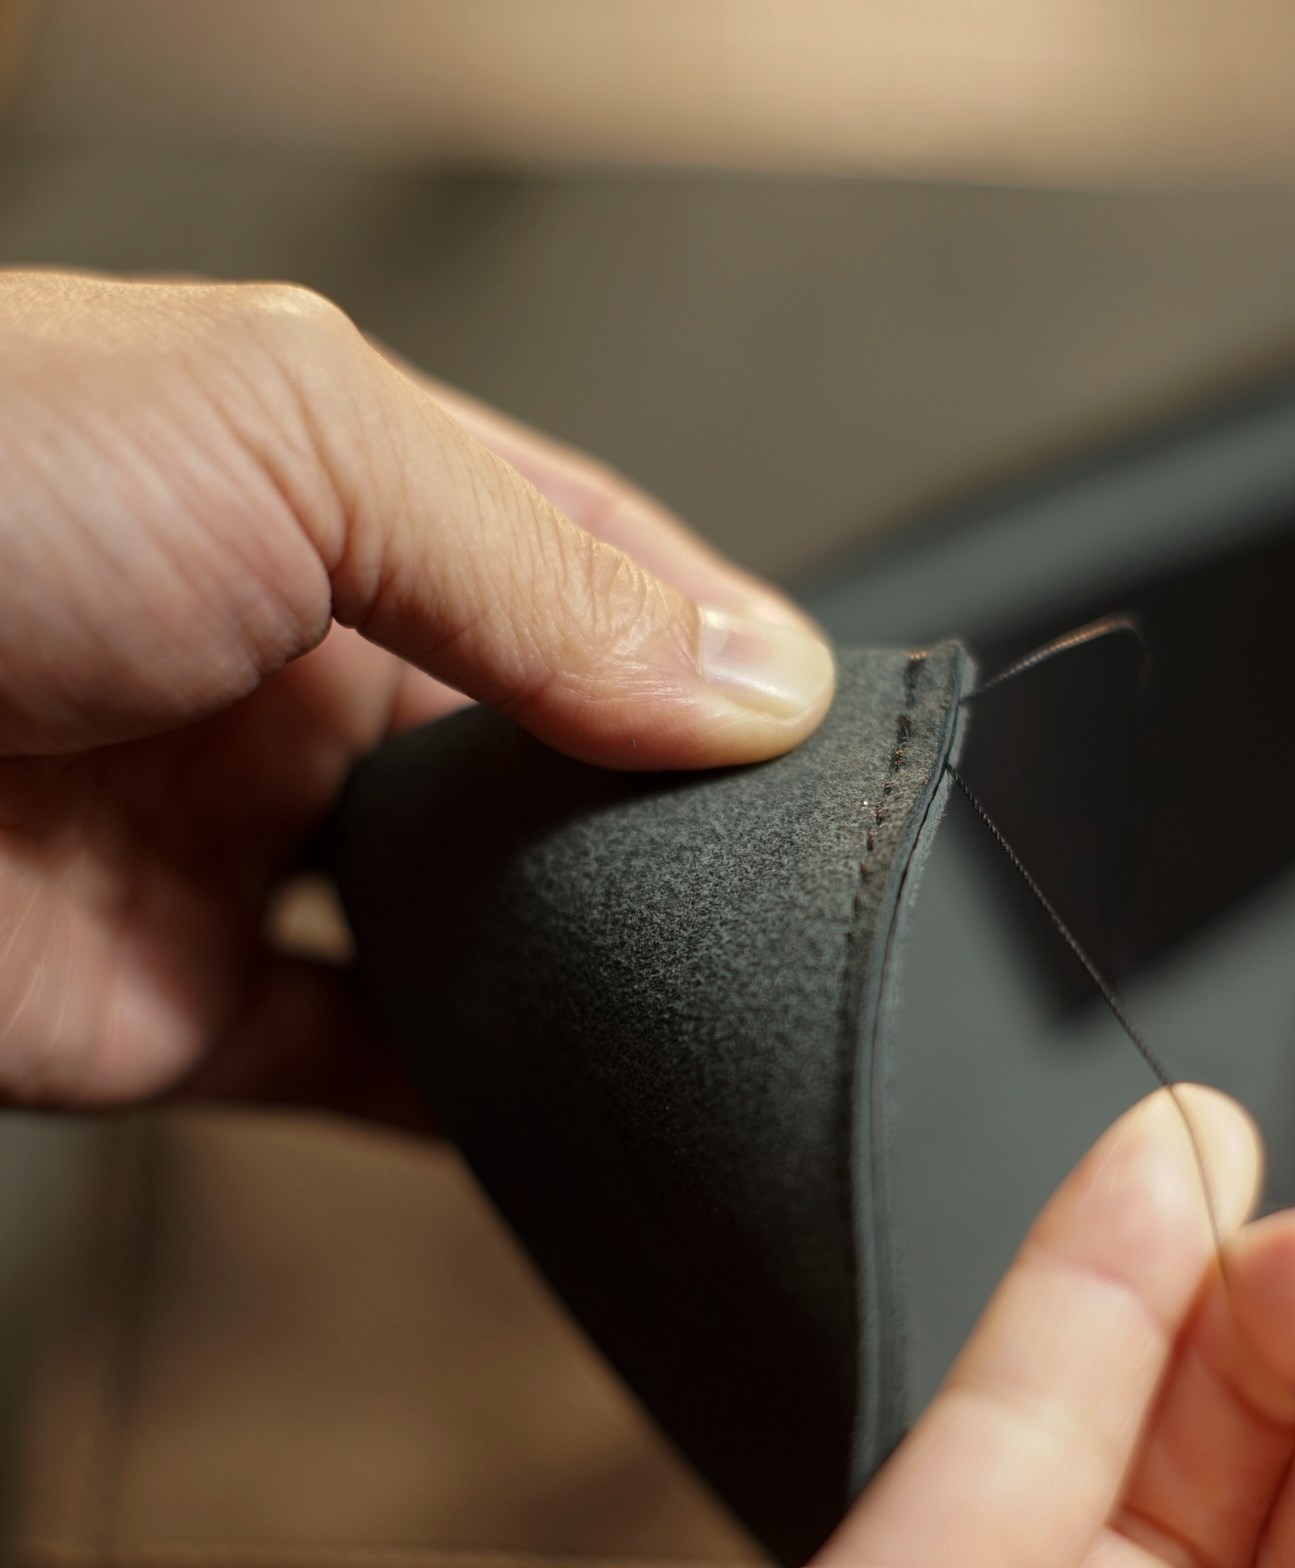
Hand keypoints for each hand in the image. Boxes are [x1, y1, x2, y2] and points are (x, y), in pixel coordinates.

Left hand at [0, 270, 832, 1112]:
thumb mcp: (298, 447)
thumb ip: (543, 576)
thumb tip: (750, 684)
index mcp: (335, 505)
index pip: (585, 569)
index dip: (716, 643)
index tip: (826, 729)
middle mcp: (298, 674)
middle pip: (542, 760)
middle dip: (659, 816)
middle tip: (784, 883)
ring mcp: (244, 849)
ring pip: (469, 929)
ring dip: (578, 967)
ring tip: (706, 998)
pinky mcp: (184, 1010)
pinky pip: (368, 1072)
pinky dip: (470, 1107)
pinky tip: (567, 1108)